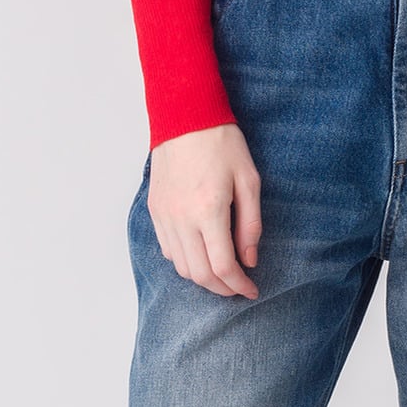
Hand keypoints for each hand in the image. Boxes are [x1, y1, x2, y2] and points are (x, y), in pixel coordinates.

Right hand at [147, 123, 262, 298]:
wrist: (184, 117)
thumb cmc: (221, 143)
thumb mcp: (249, 180)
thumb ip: (250, 224)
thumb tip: (249, 260)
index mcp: (209, 210)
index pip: (222, 266)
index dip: (239, 285)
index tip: (252, 289)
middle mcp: (182, 218)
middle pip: (200, 274)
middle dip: (222, 288)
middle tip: (239, 286)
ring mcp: (164, 216)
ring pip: (181, 266)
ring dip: (202, 277)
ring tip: (222, 273)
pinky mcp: (154, 210)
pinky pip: (167, 249)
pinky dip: (185, 261)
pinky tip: (201, 253)